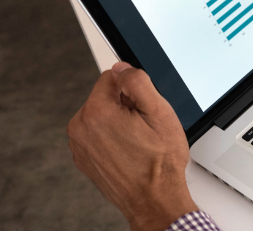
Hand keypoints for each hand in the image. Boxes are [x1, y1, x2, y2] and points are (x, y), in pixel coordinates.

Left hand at [67, 62, 196, 230]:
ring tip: (138, 142)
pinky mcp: (84, 158)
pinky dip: (112, 139)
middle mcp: (81, 128)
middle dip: (125, 106)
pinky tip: (130, 152)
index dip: (134, 89)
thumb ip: (138, 82)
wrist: (154, 199)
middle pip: (105, 97)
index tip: (144, 107)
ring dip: (119, 122)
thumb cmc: (159, 162)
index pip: (112, 77)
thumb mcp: (160, 112)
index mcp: (96, 112)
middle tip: (145, 127)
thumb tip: (123, 67)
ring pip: (101, 116)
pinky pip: (98, 136)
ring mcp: (80, 145)